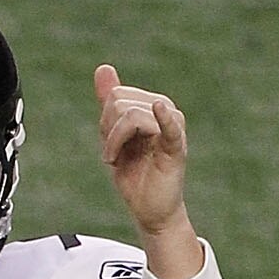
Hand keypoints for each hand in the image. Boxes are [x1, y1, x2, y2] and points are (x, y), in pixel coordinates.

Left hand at [94, 64, 195, 254]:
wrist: (150, 210)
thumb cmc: (135, 175)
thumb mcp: (115, 137)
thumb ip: (110, 103)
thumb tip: (102, 68)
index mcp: (149, 105)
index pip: (116, 96)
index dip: (105, 121)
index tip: (109, 145)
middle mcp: (163, 109)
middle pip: (120, 103)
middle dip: (108, 132)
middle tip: (114, 155)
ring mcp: (172, 126)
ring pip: (131, 116)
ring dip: (113, 142)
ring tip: (117, 161)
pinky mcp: (176, 147)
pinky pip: (170, 127)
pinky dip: (163, 118)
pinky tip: (160, 109)